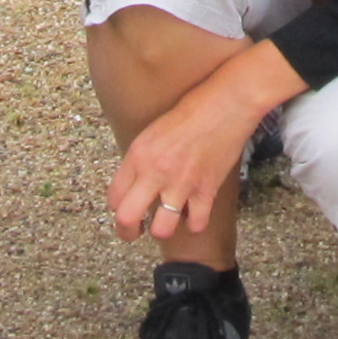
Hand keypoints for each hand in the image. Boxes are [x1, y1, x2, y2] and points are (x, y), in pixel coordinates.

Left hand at [109, 43, 299, 246]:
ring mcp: (181, 184)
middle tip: (133, 233)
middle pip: (127, 218)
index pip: (113, 196)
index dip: (116, 208)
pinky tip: (193, 216)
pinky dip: (194, 224)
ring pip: (161, 230)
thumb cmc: (189, 113)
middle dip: (127, 232)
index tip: (124, 210)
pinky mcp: (206, 190)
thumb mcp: (151, 133)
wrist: (223, 105)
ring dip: (161, 230)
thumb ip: (139, 161)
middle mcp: (155, 172)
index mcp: (138, 156)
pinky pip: (195, 224)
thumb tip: (134, 186)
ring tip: (165, 223)